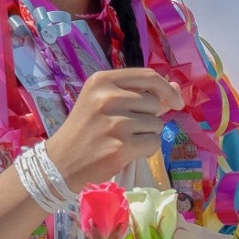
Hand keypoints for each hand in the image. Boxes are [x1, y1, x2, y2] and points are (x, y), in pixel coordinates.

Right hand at [44, 68, 183, 188]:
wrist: (61, 161)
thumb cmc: (85, 129)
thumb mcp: (103, 102)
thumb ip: (138, 93)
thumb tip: (176, 87)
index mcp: (102, 80)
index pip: (147, 76)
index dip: (166, 88)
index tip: (175, 101)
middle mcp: (108, 97)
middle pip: (154, 102)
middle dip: (149, 116)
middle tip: (127, 127)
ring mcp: (115, 122)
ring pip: (157, 124)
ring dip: (147, 134)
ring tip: (124, 139)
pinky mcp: (122, 146)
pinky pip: (154, 143)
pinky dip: (146, 150)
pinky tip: (128, 151)